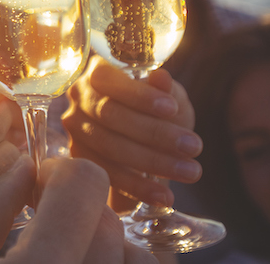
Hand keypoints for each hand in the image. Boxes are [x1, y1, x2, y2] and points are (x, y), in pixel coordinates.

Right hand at [0, 157, 156, 263]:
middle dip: (73, 208)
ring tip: (59, 253)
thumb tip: (20, 168)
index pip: (83, 183)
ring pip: (131, 253)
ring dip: (100, 241)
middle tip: (39, 220)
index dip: (56, 172)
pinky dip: (113, 262)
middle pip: (106, 216)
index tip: (33, 186)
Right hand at [62, 56, 200, 208]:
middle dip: (154, 133)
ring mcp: (75, 130)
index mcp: (97, 72)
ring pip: (109, 147)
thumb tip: (161, 77)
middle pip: (110, 115)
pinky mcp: (80, 159)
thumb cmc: (159, 110)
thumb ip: (164, 88)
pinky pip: (107, 175)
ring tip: (190, 172)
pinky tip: (164, 196)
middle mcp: (78, 98)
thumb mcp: (168, 96)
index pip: (108, 79)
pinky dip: (138, 188)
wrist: (150, 140)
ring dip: (153, 162)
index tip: (171, 108)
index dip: (138, 95)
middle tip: (193, 146)